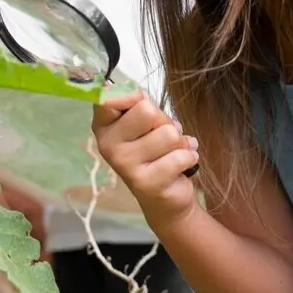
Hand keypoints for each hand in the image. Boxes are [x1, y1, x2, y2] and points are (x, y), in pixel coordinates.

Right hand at [92, 91, 199, 227]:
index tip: (142, 109)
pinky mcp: (146, 184)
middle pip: (147, 110)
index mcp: (104, 125)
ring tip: (174, 151)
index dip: (134, 96)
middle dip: (164, 121)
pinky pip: (180, 156)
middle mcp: (108, 145)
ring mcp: (125, 165)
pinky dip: (189, 157)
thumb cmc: (154, 150)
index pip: (109, 97)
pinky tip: (182, 165)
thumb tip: (140, 95)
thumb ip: (140, 104)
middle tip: (163, 135)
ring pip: (168, 133)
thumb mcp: (145, 122)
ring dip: (180, 141)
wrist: (164, 197)